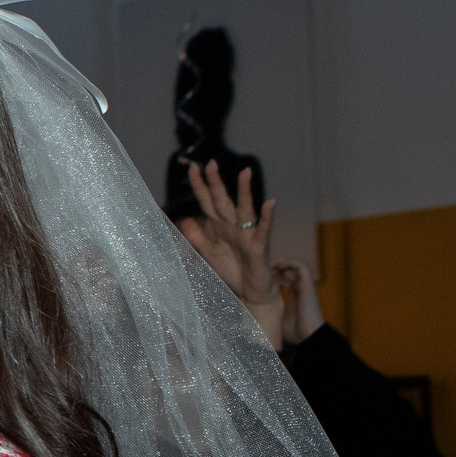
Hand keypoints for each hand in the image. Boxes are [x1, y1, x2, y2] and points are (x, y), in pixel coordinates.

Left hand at [177, 160, 281, 345]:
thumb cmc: (233, 272)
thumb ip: (197, 237)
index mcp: (221, 227)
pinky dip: (267, 217)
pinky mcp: (259, 247)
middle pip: (223, 202)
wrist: (250, 293)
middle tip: (210, 163)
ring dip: (245, 191)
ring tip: (245, 172)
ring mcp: (248, 235)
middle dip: (216, 183)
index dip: (201, 187)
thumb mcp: (209, 254)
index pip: (208, 203)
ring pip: (245, 210)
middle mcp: (234, 226)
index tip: (192, 168)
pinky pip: (264, 229)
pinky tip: (270, 203)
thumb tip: (185, 219)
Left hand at [272, 259, 323, 346]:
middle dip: (278, 269)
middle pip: (292, 271)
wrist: (309, 335)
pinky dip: (290, 262)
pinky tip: (279, 266)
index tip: (264, 279)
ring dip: (284, 263)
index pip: (289, 281)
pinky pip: (302, 266)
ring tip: (272, 267)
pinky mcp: (308, 284)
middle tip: (265, 272)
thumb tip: (253, 314)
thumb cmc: (295, 332)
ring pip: (297, 265)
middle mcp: (303, 289)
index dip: (277, 277)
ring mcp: (306, 286)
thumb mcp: (278, 319)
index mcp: (298, 297)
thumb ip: (270, 313)